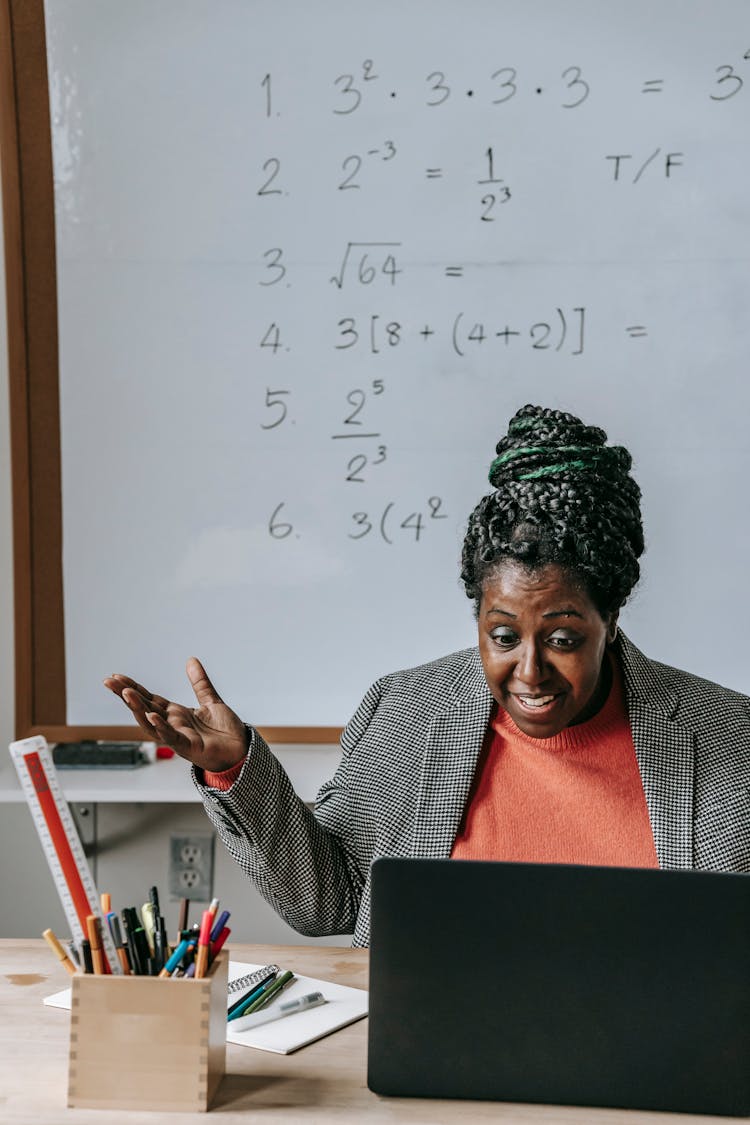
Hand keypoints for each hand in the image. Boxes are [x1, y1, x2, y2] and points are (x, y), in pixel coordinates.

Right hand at [103, 658, 247, 772]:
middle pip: (144, 708)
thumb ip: (200, 682)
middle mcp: (173, 725)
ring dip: (138, 709)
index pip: (149, 698)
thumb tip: (191, 661)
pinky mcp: (189, 747)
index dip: (133, 687)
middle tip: (109, 682)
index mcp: (176, 714)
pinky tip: (152, 716)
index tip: (116, 677)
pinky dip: (161, 727)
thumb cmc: (226, 732)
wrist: (241, 751)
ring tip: (126, 693)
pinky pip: (171, 737)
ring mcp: (178, 736)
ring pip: (152, 723)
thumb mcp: (211, 701)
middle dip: (126, 695)